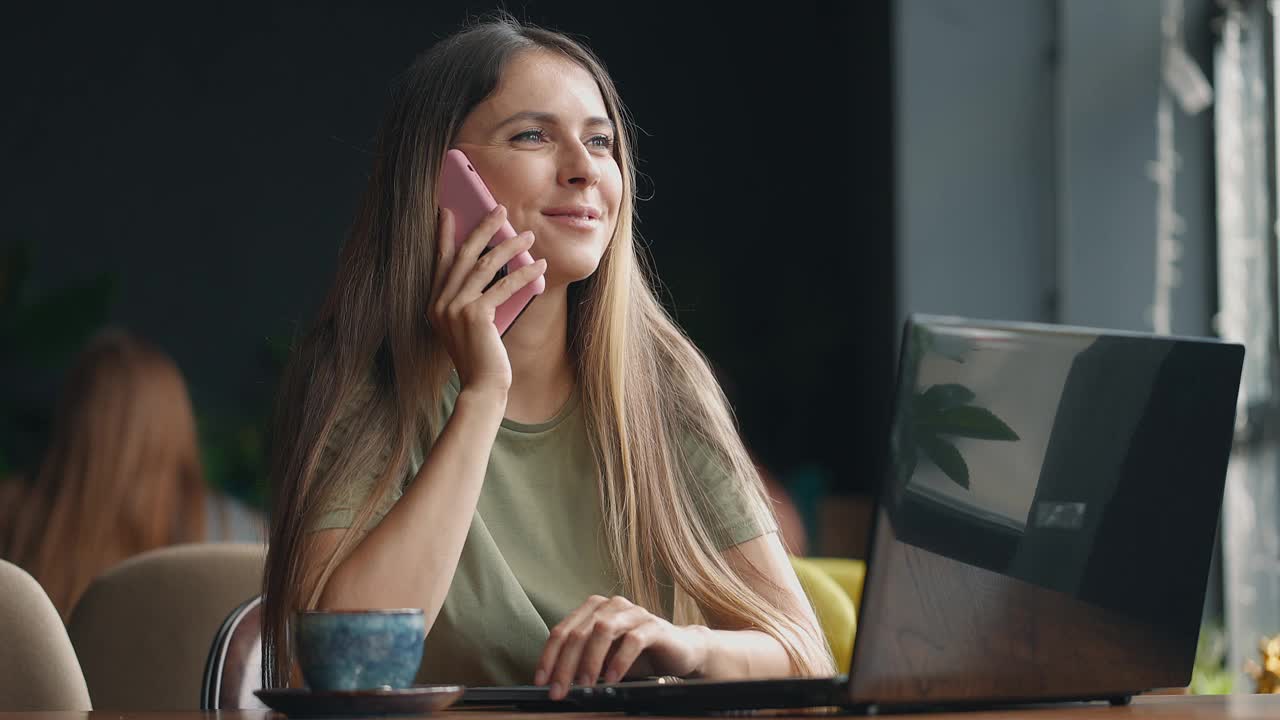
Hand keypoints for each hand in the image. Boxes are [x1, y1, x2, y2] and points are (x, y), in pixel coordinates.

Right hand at [429, 205, 546, 394]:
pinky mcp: (475, 315)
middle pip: (463, 255)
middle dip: (483, 228)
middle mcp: (440, 303)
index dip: (445, 235)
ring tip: (528, 234)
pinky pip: (502, 286)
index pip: (440, 261)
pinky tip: (540, 266)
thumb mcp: (470, 325)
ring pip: (484, 265)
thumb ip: (473, 299)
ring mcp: (455, 308)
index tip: (447, 211)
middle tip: (499, 208)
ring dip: (509, 246)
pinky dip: (523, 274)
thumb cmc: (481, 358)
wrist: (481, 388)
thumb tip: (492, 266)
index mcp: (435, 304)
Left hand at [535, 595, 708, 699]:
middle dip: (564, 665)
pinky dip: (619, 661)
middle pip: (578, 632)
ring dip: (589, 661)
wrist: (682, 651)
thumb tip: (555, 681)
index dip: (548, 657)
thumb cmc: (639, 655)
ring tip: (584, 686)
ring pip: (602, 631)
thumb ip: (582, 662)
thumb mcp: (604, 658)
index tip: (541, 682)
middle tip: (559, 690)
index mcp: (594, 609)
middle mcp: (611, 606)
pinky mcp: (654, 626)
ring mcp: (633, 613)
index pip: (562, 631)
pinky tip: (613, 679)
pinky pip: (632, 640)